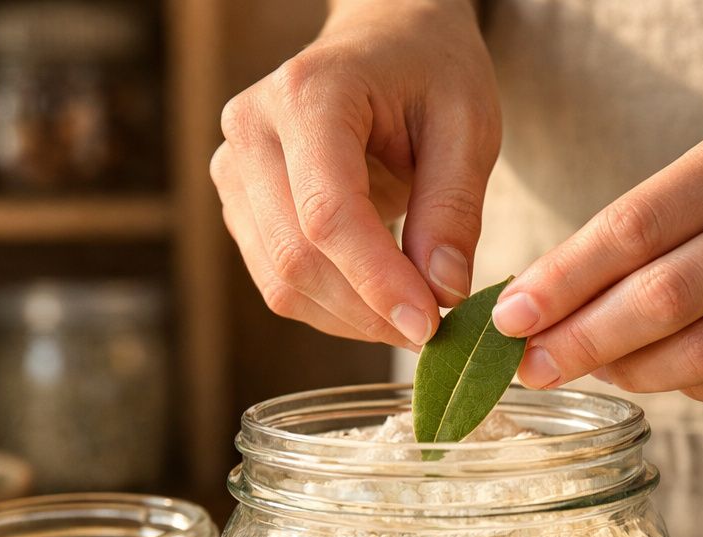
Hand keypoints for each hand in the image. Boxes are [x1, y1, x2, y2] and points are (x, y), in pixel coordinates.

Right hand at [212, 0, 499, 349]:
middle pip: (296, 255)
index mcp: (307, 94)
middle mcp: (251, 129)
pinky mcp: (239, 205)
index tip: (430, 324)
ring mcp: (234, 169)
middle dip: (368, 310)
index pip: (327, 212)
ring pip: (280, 280)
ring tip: (412, 315)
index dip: (377, 280)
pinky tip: (379, 302)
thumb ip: (455, 208)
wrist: (385, 41)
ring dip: (351, 318)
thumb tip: (442, 293)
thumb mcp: (468, 125)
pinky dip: (333, 309)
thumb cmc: (429, 73)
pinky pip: (278, 281)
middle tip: (434, 329)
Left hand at [492, 126, 702, 402]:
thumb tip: (551, 303)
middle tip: (533, 367)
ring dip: (635, 374)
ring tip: (600, 371)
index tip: (509, 317)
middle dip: (584, 341)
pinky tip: (668, 378)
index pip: (634, 226)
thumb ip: (652, 230)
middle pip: (664, 298)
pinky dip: (694, 390)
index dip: (563, 280)